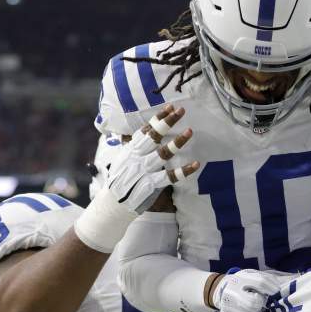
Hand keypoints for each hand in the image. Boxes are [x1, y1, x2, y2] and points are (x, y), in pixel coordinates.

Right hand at [75, 106, 198, 252]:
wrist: (114, 205)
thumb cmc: (121, 180)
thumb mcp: (122, 160)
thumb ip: (130, 147)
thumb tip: (130, 133)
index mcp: (131, 150)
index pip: (145, 129)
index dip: (157, 117)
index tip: (170, 106)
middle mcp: (137, 158)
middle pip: (154, 136)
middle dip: (167, 122)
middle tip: (181, 110)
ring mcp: (144, 171)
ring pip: (162, 154)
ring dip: (177, 142)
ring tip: (190, 131)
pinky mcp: (152, 186)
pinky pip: (170, 177)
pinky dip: (183, 171)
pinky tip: (196, 164)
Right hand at [210, 269, 283, 311]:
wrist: (225, 291)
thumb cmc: (244, 284)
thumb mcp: (253, 276)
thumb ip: (266, 279)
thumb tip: (277, 289)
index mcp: (239, 279)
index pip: (260, 282)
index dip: (272, 288)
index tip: (275, 291)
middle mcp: (231, 292)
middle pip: (254, 303)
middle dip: (260, 303)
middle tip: (259, 301)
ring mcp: (227, 307)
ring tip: (253, 309)